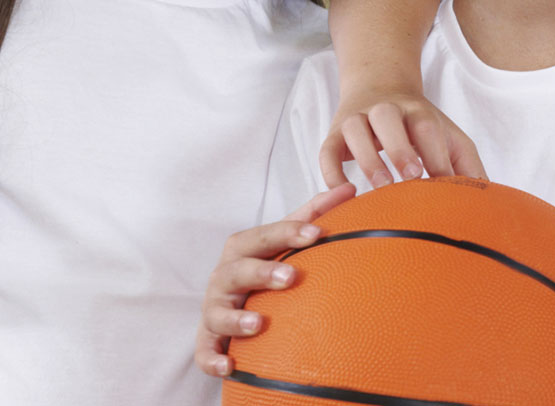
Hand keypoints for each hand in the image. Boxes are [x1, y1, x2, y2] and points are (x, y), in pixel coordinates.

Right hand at [194, 185, 354, 377]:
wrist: (231, 306)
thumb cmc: (263, 267)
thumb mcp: (283, 242)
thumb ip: (312, 215)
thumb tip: (349, 188)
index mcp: (243, 250)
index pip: (262, 236)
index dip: (287, 232)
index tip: (317, 233)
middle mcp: (224, 278)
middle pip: (236, 270)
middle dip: (262, 272)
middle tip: (291, 277)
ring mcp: (214, 310)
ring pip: (217, 312)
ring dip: (236, 318)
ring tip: (259, 323)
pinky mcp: (208, 340)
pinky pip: (205, 352)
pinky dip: (213, 359)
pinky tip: (231, 367)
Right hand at [321, 90, 486, 190]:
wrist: (378, 85)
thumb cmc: (419, 123)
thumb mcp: (447, 136)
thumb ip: (466, 165)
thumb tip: (490, 200)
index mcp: (417, 111)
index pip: (427, 126)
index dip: (435, 153)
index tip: (444, 181)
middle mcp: (385, 110)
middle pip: (389, 118)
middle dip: (400, 147)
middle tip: (412, 176)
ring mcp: (357, 119)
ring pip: (355, 129)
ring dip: (367, 156)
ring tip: (380, 186)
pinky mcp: (333, 134)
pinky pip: (326, 150)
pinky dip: (331, 170)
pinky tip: (342, 191)